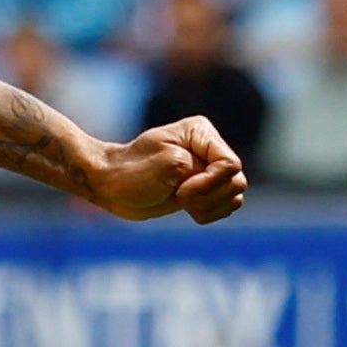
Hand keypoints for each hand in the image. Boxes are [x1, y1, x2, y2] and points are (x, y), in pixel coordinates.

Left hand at [85, 116, 248, 223]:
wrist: (109, 185)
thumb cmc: (132, 171)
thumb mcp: (170, 164)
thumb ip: (207, 170)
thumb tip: (233, 183)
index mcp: (201, 133)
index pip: (230, 165)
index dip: (209, 183)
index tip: (180, 188)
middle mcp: (209, 148)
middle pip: (237, 183)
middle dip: (209, 197)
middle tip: (179, 196)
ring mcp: (208, 170)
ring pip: (234, 197)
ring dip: (209, 207)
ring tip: (182, 202)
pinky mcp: (204, 190)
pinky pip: (226, 208)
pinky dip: (209, 214)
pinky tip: (188, 210)